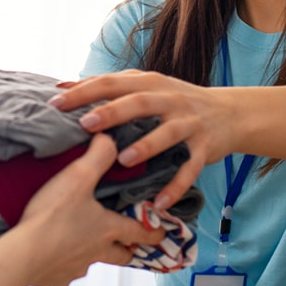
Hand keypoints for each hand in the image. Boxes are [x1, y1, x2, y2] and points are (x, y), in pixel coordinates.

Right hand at [0, 135, 159, 285]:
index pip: (140, 232)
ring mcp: (76, 270)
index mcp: (108, 229)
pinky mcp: (55, 280)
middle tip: (125, 244)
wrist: (23, 254)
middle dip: (126, 250)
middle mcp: (97, 253)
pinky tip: (50, 256)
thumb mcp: (78, 177)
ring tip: (78, 243)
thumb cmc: (53, 216)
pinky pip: (63, 273)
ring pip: (91, 264)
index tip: (161, 234)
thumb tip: (110, 140)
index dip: (154, 232)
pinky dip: (61, 265)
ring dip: (90, 255)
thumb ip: (97, 156)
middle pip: (121, 256)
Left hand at [51, 71, 237, 210]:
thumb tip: (63, 87)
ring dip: (145, 146)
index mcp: (149, 84)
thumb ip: (110, 87)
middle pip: (138, 103)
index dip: (84, 92)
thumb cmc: (176, 101)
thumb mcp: (147, 86)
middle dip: (112, 113)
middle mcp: (169, 100)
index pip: (112, 83)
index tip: (56, 103)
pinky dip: (175, 186)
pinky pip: (189, 169)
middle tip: (86, 124)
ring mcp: (188, 123)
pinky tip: (158, 202)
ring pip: (167, 134)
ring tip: (123, 160)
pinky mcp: (204, 147)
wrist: (229, 113)